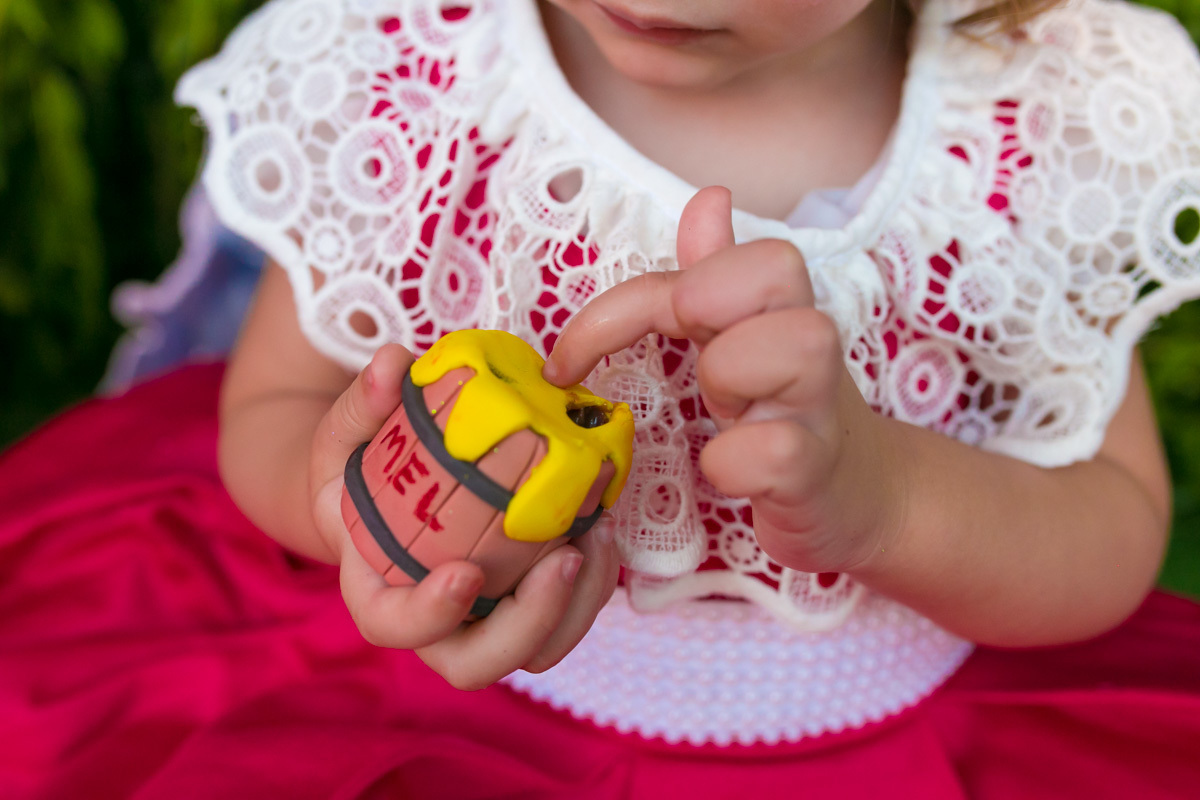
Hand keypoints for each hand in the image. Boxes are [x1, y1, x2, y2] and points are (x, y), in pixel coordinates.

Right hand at [308, 344, 620, 689]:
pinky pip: (567, 614)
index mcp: (376, 590)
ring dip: (576, 605)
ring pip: (536, 650)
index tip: (466, 573)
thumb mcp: (346, 434)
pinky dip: (593, 582)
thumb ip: (364, 403)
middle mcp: (433, 621)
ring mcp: (484, 618)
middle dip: (528, 624)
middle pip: (476, 664)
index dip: (429, 615)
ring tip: (595, 534)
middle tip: (563, 560)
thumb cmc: (360, 469)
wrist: (384, 491)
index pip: (393, 626)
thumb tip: (394, 364)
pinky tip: (599, 523)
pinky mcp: (525, 600)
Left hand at [543, 187, 904, 574]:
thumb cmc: (783, 411)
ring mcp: (821, 404)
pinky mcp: (818, 471)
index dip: (626, 302)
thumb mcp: (740, 337)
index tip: (570, 360)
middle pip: (777, 266)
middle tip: (694, 368)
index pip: (711, 259)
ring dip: (730, 380)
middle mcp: (809, 341)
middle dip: (706, 308)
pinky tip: (730, 473)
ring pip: (796, 345)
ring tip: (725, 416)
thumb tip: (707, 197)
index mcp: (778, 305)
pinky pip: (777, 450)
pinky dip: (732, 465)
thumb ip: (716, 272)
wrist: (859, 496)